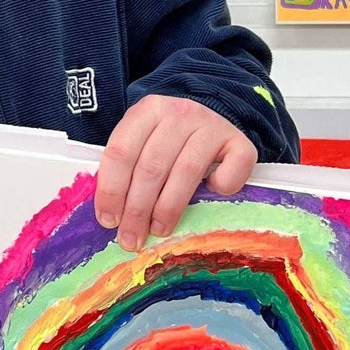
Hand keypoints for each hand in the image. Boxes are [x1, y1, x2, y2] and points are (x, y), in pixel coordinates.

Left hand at [94, 95, 256, 251]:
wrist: (210, 118)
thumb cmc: (168, 138)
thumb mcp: (141, 140)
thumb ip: (126, 167)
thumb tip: (109, 214)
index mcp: (147, 110)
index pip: (121, 152)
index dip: (112, 190)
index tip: (108, 220)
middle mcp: (179, 113)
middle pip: (151, 166)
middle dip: (137, 209)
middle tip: (131, 238)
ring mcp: (212, 125)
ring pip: (186, 172)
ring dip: (168, 208)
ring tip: (158, 230)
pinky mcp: (240, 142)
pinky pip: (230, 171)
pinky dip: (220, 188)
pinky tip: (210, 194)